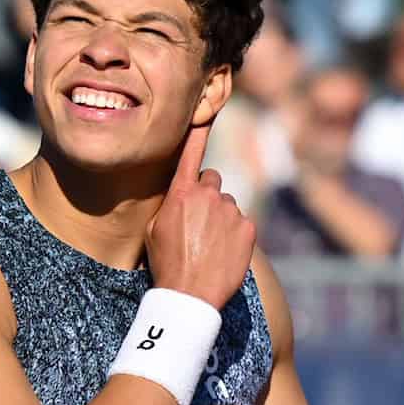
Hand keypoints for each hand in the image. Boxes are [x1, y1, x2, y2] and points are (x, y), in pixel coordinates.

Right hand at [145, 124, 256, 309]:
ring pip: (227, 206)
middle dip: (207, 197)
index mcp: (181, 193)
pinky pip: (242, 223)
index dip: (198, 130)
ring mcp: (230, 211)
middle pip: (212, 182)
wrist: (190, 295)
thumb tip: (183, 197)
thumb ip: (172, 204)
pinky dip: (236, 235)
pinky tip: (223, 253)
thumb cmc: (166, 264)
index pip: (190, 153)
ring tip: (209, 246)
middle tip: (198, 225)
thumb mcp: (155, 229)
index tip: (207, 109)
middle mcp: (208, 195)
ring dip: (221, 219)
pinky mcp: (248, 228)